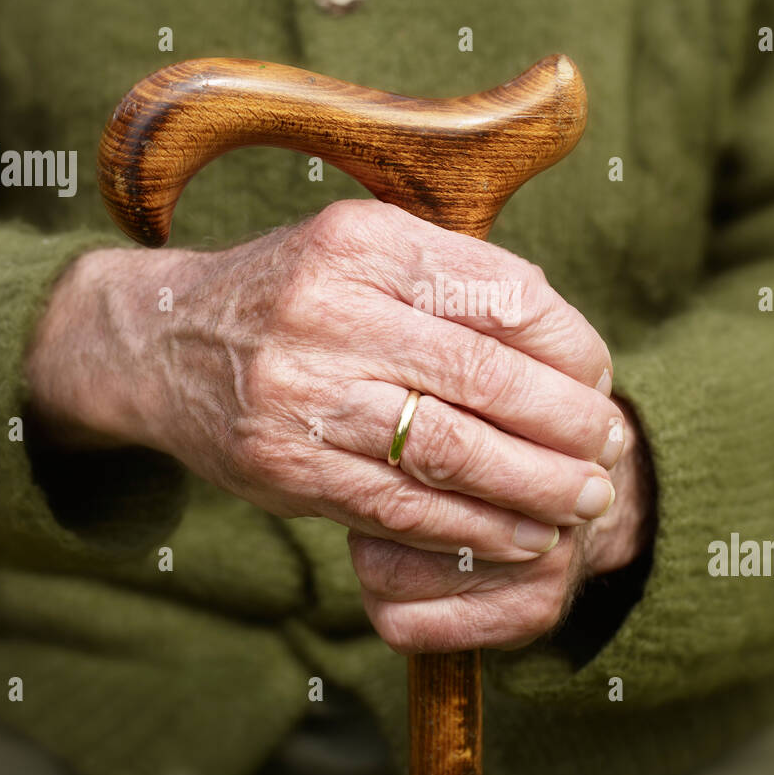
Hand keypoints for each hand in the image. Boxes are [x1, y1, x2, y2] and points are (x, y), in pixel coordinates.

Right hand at [25, 200, 628, 649]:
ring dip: (535, 485)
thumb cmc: (292, 294)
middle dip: (567, 424)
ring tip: (585, 500)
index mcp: (366, 240)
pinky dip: (474, 527)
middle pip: (485, 377)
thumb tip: (568, 345)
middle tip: (611, 449)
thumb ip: (455, 280)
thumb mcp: (364, 250)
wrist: (161, 342)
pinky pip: (401, 506)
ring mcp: (301, 391)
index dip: (572, 347)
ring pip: (451, 449)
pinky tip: (520, 534)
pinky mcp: (285, 466)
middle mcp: (330, 309)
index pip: (504, 294)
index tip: (600, 379)